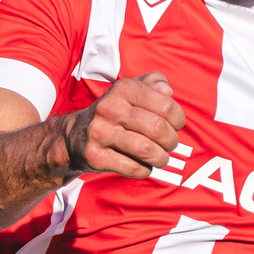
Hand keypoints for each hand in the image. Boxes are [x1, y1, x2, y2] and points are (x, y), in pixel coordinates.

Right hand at [64, 71, 185, 180]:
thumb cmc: (114, 113)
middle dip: (171, 141)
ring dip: (161, 158)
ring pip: (147, 150)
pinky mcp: (95, 156)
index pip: (165, 104)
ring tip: (160, 158)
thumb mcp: (131, 90)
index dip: (178, 119)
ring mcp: (100, 132)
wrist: (75, 135)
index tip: (175, 125)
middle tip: (170, 145)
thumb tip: (167, 91)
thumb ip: (153, 83)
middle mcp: (109, 108)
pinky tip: (143, 166)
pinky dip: (144, 170)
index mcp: (123, 89)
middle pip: (158, 128)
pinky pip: (132, 167)